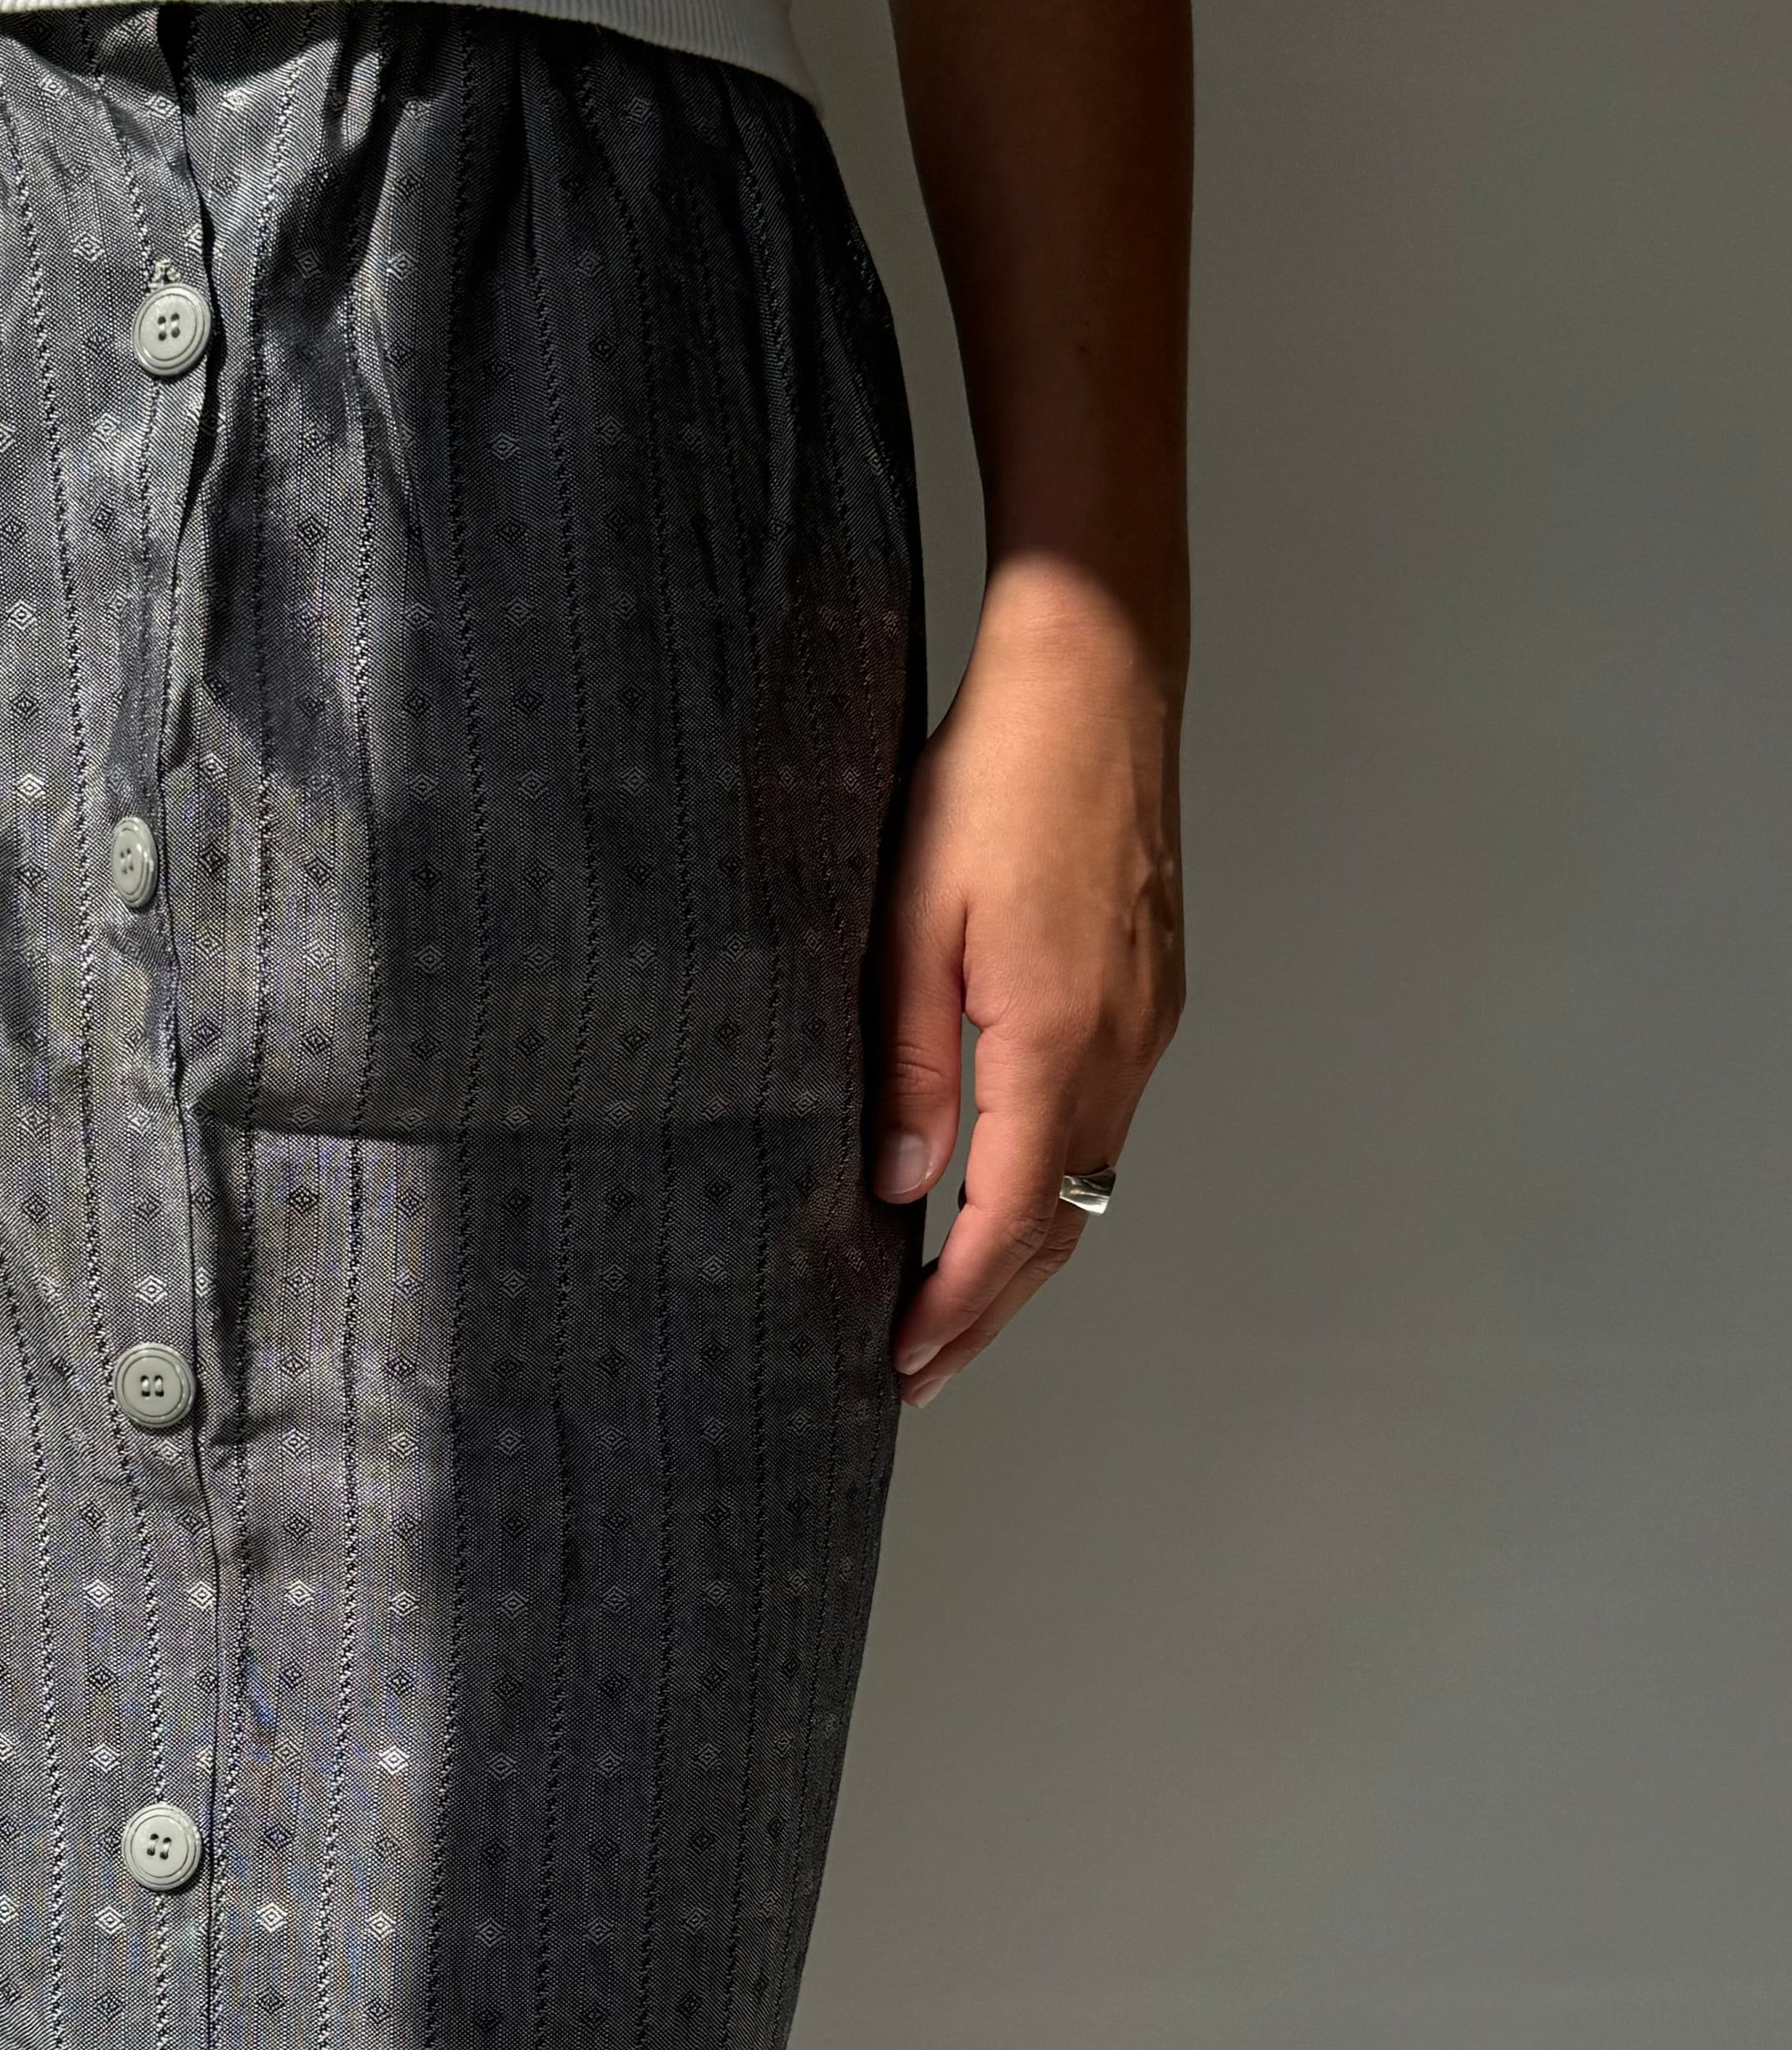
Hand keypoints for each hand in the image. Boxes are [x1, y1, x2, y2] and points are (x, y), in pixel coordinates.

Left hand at [871, 556, 1185, 1401]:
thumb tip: (903, 1185)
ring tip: (957, 1308)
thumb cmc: (993, 779)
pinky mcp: (1149, 989)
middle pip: (1057, 1225)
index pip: (1004, 1222)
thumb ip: (909, 1061)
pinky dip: (1053, 1184)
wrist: (1096, 677)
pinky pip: (1103, 1122)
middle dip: (989, 1311)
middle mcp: (1119, 1048)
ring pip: (1087, 1181)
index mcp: (1054, 1041)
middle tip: (923, 1372)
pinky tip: (1008, 1191)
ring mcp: (1146, 1021)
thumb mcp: (914, 922)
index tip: (901, 1359)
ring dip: (1024, 1255)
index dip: (953, 1306)